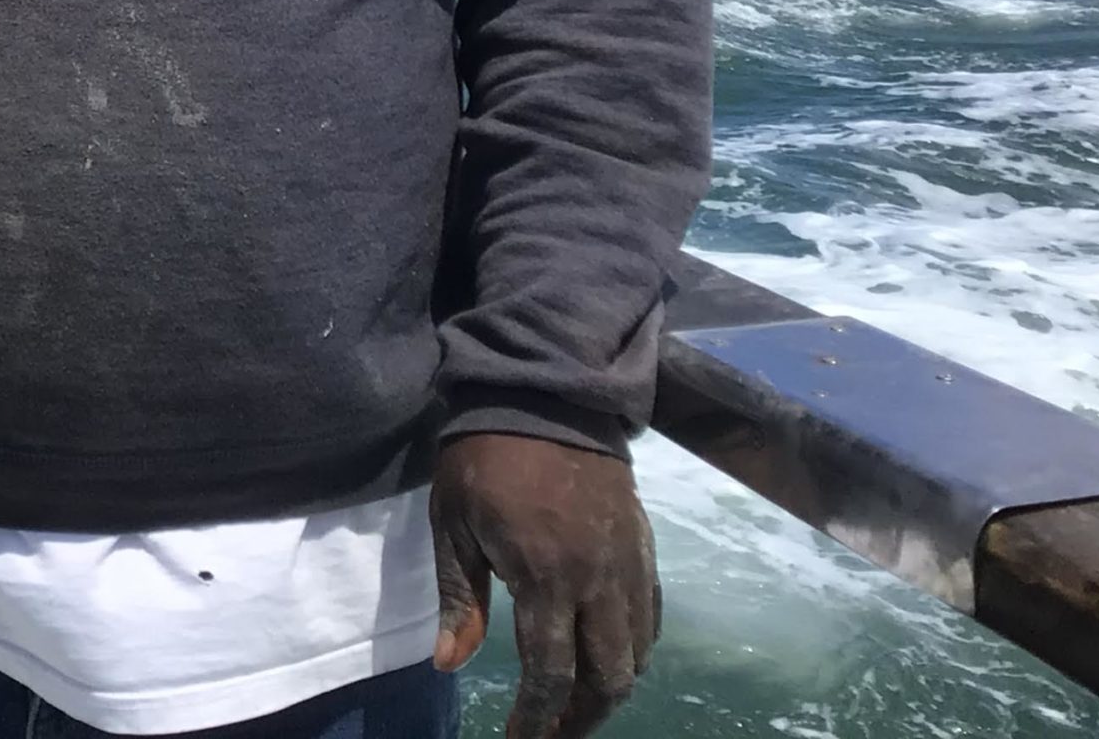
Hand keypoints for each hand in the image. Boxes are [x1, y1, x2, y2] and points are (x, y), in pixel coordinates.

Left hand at [432, 431, 660, 738]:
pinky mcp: (645, 547)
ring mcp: (629, 565)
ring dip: (610, 688)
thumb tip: (448, 665)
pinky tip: (609, 654)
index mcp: (547, 578)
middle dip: (581, 718)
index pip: (552, 674)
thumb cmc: (483, 458)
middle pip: (609, 678)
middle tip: (550, 731)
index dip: (537, 719)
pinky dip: (635, 648)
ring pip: (637, 653)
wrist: (543, 393)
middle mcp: (599, 581)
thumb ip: (458, 599)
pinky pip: (650, 616)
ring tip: (574, 701)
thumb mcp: (453, 525)